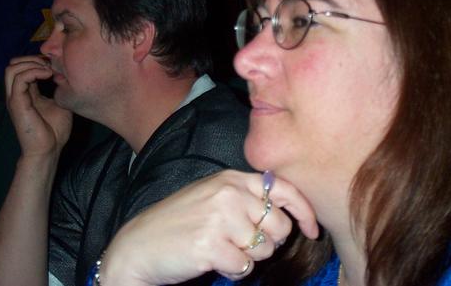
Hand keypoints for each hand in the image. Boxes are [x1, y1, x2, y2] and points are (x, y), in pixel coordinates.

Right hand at [5, 55, 72, 157]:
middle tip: (50, 65)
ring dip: (32, 64)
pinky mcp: (17, 103)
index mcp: (26, 93)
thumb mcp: (60, 103)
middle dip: (32, 58)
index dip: (37, 61)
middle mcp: (17, 94)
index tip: (55, 64)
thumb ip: (59, 89)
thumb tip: (64, 75)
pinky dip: (33, 72)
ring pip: (11, 68)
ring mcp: (15, 98)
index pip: (23, 68)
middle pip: (13, 64)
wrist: (48, 150)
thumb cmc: (54, 131)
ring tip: (48, 70)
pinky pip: (19, 79)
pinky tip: (48, 75)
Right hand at [99, 170, 318, 285]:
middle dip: (268, 242)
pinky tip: (211, 260)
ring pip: (265, 249)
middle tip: (241, 244)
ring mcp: (221, 218)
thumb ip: (246, 198)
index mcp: (232, 179)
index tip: (311, 229)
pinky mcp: (212, 245)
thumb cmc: (179, 223)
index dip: (304, 211)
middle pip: (280, 226)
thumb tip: (289, 216)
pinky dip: (232, 270)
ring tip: (220, 249)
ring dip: (248, 258)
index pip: (283, 189)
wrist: (138, 245)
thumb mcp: (212, 196)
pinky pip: (245, 267)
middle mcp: (229, 193)